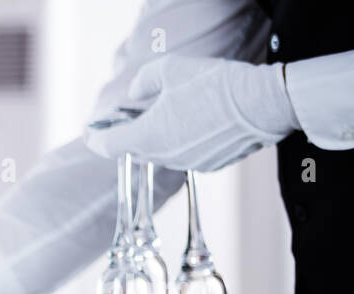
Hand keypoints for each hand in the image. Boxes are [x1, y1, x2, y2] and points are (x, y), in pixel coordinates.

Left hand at [85, 55, 297, 171]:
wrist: (263, 104)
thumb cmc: (215, 84)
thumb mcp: (170, 69)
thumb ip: (143, 81)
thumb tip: (134, 93)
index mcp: (147, 137)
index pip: (109, 145)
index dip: (96, 138)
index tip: (90, 133)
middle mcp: (163, 157)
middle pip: (135, 149)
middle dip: (129, 134)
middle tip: (131, 115)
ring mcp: (186, 164)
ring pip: (161, 152)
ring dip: (159, 137)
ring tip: (170, 113)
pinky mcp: (208, 166)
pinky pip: (185, 154)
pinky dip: (182, 141)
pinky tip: (196, 122)